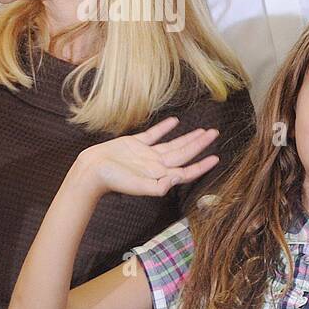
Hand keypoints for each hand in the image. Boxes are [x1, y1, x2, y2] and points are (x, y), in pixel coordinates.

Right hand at [74, 117, 218, 198]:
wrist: (92, 170)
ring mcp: (146, 154)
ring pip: (173, 144)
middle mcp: (156, 165)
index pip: (186, 171)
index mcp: (159, 176)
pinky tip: (175, 121)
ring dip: (188, 137)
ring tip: (202, 130)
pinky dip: (165, 128)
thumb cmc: (113, 181)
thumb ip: (158, 186)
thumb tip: (177, 180)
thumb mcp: (138, 186)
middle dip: (199, 145)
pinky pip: (154, 135)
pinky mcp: (135, 144)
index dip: (201, 166)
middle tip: (214, 134)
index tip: (216, 158)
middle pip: (183, 154)